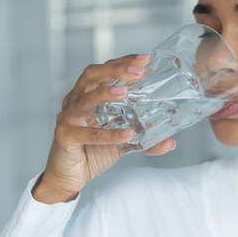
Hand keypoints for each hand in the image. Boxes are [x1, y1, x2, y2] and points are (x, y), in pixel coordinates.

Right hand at [34, 54, 176, 203]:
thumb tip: (171, 142)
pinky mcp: (66, 137)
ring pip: (85, 99)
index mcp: (89, 95)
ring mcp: (68, 118)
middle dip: (116, 69)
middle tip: (138, 71)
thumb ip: (145, 140)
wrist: (68, 177)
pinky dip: (109, 134)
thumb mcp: (123, 143)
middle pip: (92, 75)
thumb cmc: (92, 152)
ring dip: (106, 93)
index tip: (145, 59)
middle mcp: (76, 101)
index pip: (106, 70)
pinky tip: (127, 134)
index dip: (124, 62)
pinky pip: (88, 133)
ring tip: (126, 92)